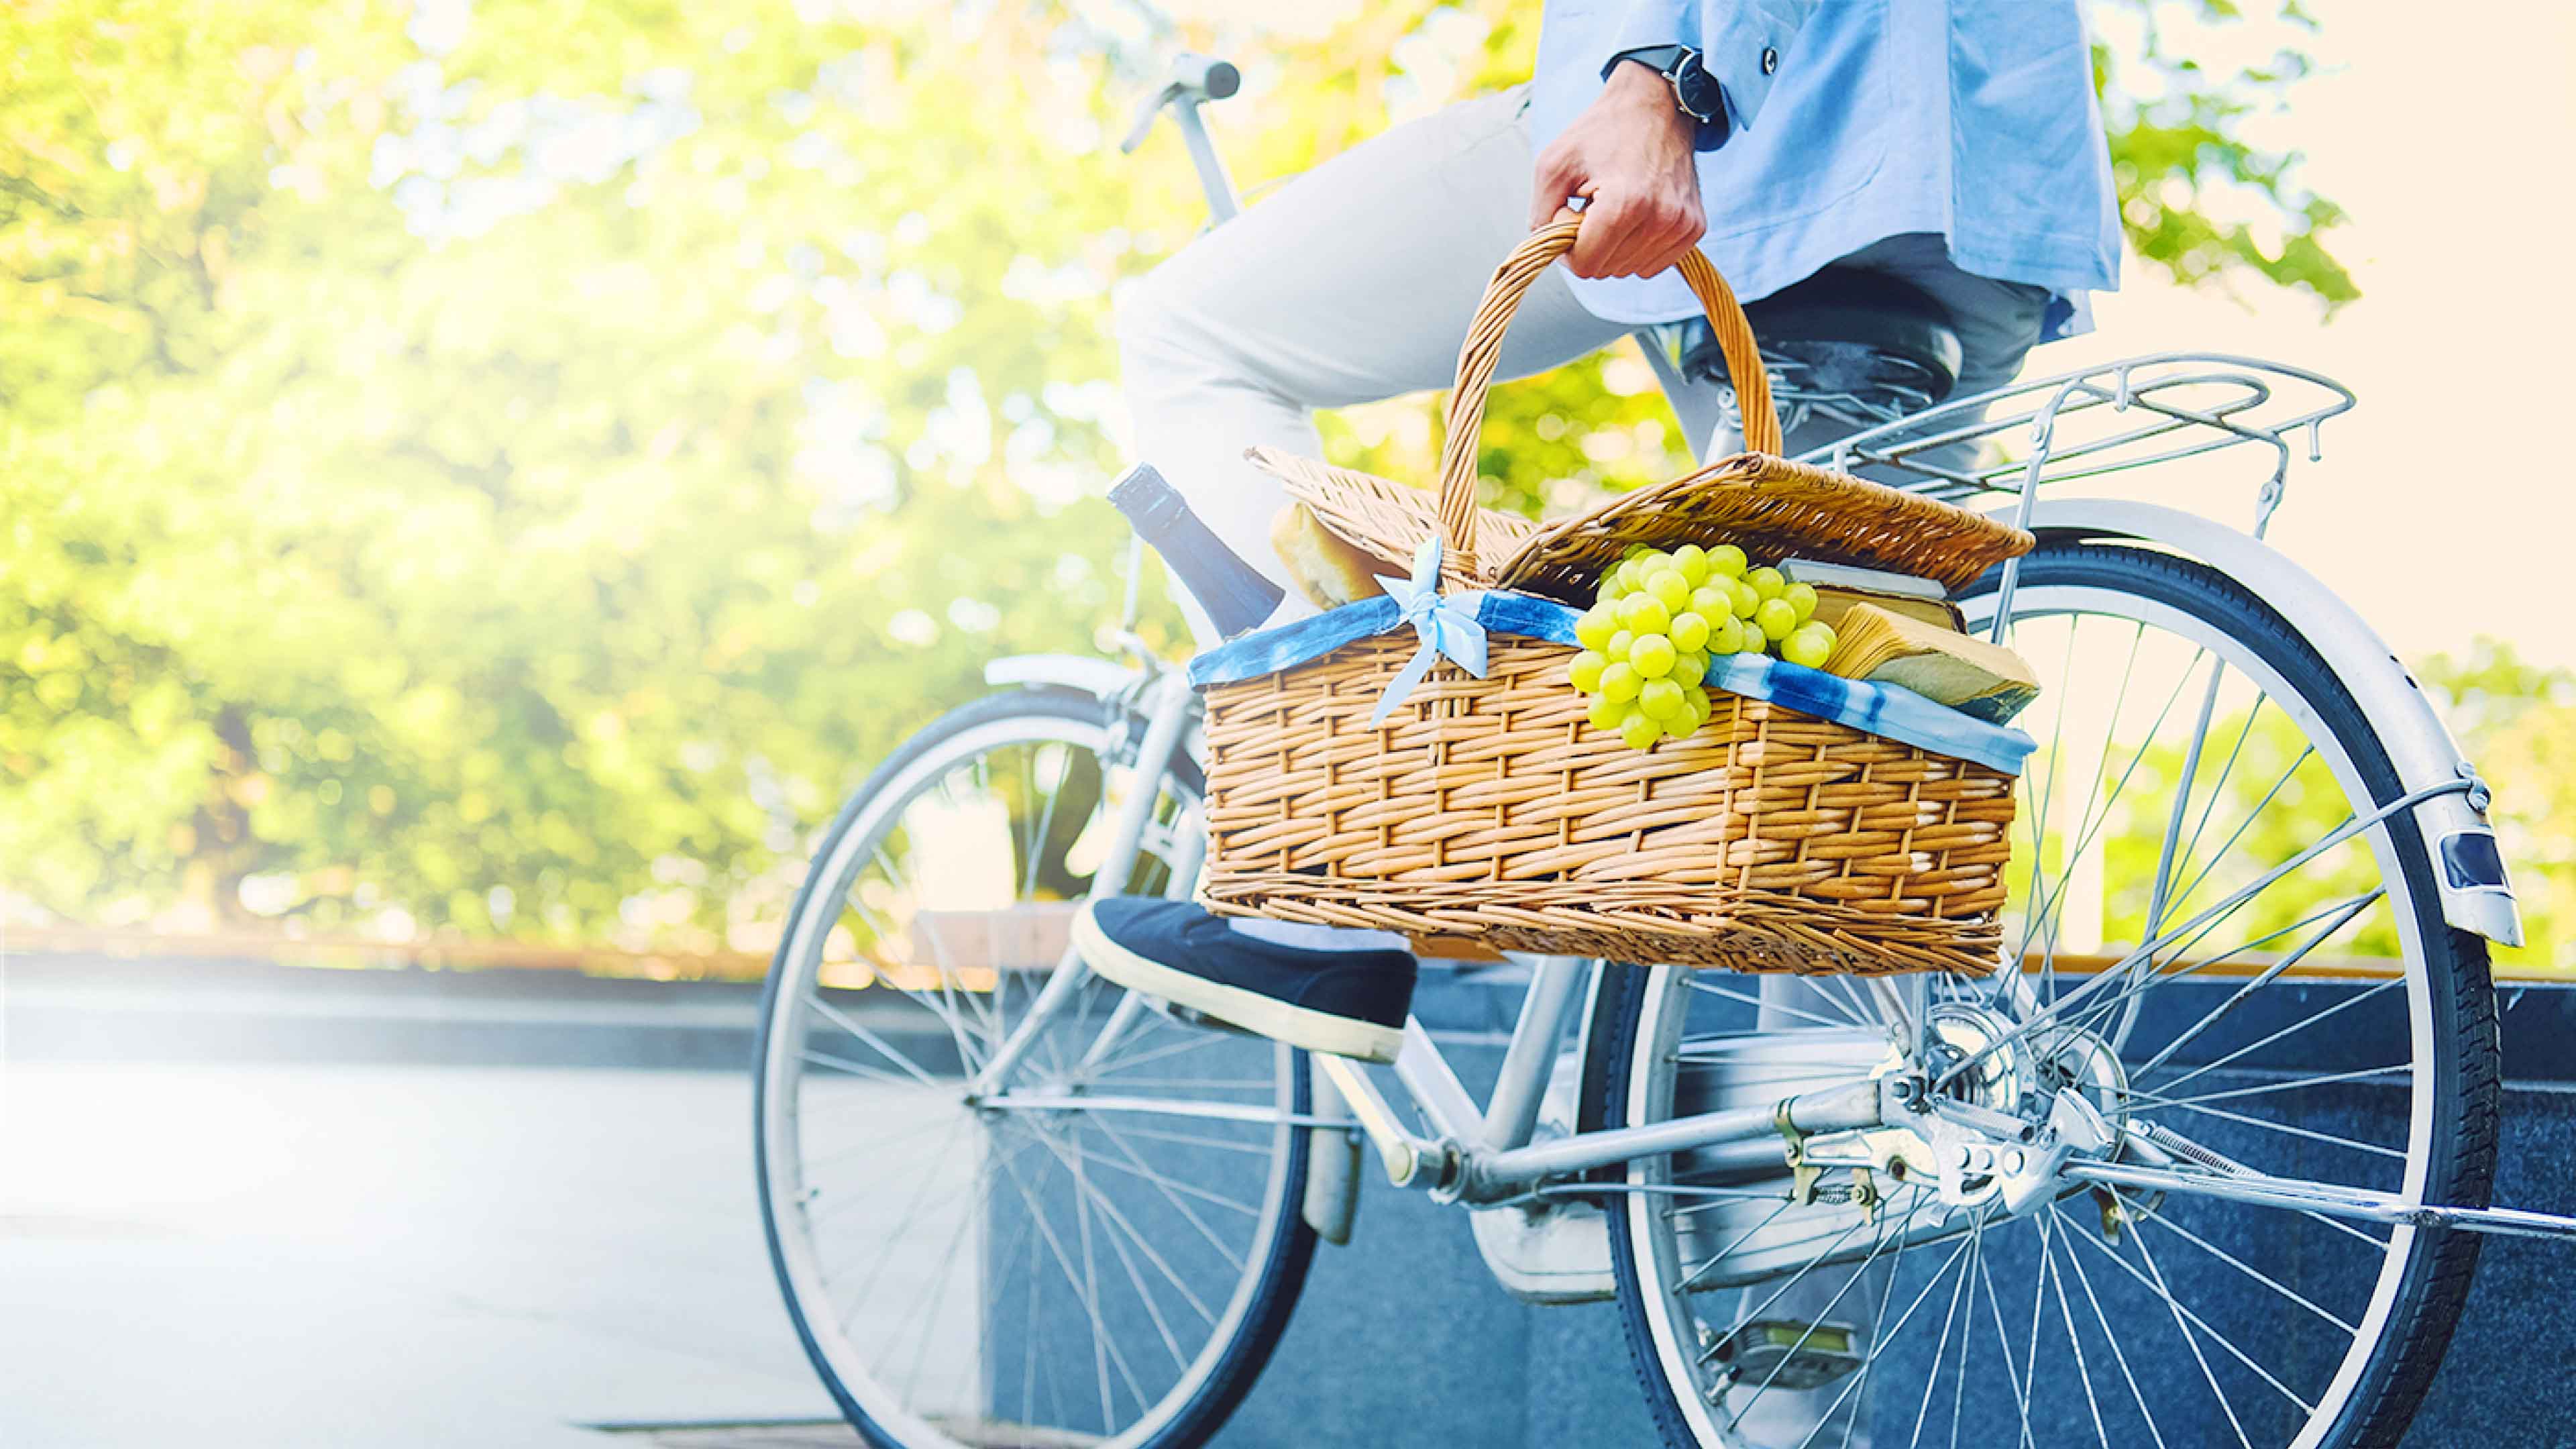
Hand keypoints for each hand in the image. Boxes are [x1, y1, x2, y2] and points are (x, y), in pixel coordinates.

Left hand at [1529, 60, 1706, 279]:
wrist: (1656, 104)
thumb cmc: (1600, 132)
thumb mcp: (1553, 164)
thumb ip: (1540, 217)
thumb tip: (1553, 252)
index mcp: (1624, 204)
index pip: (1583, 266)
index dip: (1568, 244)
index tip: (1572, 210)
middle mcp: (1660, 219)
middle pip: (1605, 270)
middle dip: (1590, 244)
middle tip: (1593, 203)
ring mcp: (1682, 225)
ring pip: (1628, 270)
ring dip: (1613, 246)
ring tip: (1615, 205)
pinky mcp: (1694, 227)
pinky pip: (1653, 264)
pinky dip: (1637, 247)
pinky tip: (1635, 214)